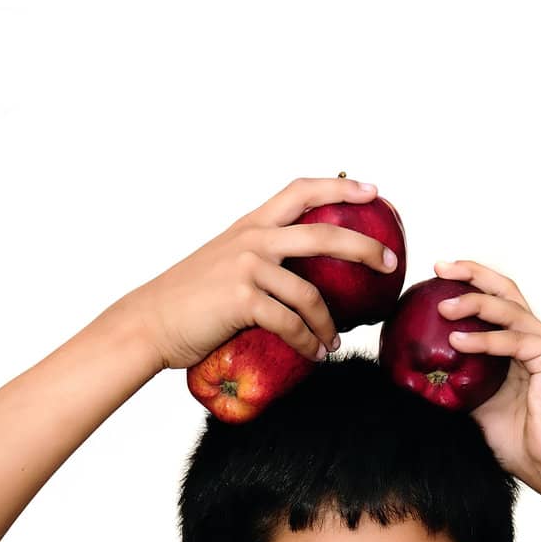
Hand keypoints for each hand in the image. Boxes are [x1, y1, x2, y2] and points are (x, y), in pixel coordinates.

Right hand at [124, 176, 396, 371]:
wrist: (150, 322)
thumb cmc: (188, 301)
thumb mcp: (224, 262)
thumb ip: (258, 259)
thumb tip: (297, 274)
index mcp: (250, 225)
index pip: (300, 191)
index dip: (339, 186)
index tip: (373, 190)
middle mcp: (252, 239)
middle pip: (323, 233)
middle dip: (364, 247)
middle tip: (390, 262)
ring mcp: (247, 268)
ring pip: (311, 294)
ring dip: (329, 324)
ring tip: (335, 342)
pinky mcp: (243, 300)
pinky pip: (291, 324)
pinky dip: (308, 342)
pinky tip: (315, 354)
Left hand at [433, 259, 540, 501]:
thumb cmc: (521, 442)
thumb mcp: (478, 406)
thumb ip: (459, 384)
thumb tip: (420, 376)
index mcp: (520, 346)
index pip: (496, 302)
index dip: (470, 284)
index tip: (438, 277)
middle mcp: (536, 337)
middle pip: (505, 290)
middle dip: (472, 274)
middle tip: (440, 268)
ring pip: (508, 309)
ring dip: (473, 302)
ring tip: (442, 307)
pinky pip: (513, 341)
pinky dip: (484, 339)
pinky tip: (457, 339)